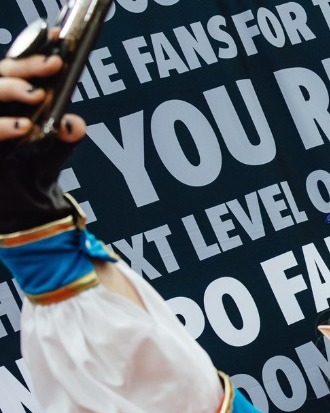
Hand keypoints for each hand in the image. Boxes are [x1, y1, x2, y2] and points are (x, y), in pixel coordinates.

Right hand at [0, 54, 85, 232]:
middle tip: (53, 64)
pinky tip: (23, 128)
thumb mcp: (54, 150)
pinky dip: (2, 127)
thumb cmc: (33, 170)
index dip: (34, 50)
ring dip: (8, 88)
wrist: (17, 206)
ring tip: (35, 93)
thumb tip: (74, 124)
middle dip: (25, 65)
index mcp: (9, 97)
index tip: (60, 39)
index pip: (14, 65)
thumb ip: (66, 135)